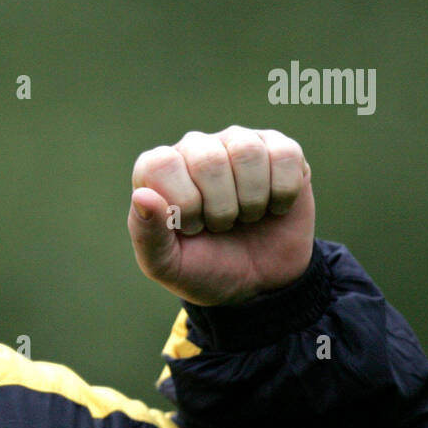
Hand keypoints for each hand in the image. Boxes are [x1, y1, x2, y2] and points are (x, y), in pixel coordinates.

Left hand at [127, 126, 314, 305]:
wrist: (259, 284)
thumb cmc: (205, 268)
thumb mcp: (167, 265)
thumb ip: (147, 234)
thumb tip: (142, 195)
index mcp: (158, 170)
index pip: (162, 164)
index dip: (183, 203)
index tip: (192, 228)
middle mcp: (195, 147)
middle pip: (208, 159)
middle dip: (220, 208)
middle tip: (222, 226)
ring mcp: (236, 144)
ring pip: (246, 151)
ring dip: (252, 199)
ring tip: (246, 216)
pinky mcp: (278, 149)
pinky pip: (285, 154)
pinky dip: (283, 192)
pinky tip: (274, 206)